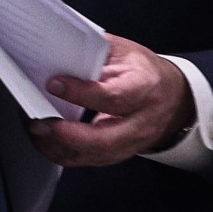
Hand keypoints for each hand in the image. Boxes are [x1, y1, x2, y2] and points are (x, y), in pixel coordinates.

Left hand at [31, 34, 190, 165]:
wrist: (174, 98)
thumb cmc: (144, 71)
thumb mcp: (124, 52)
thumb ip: (94, 53)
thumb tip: (58, 51)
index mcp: (144, 88)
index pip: (113, 97)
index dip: (81, 93)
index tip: (54, 84)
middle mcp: (141, 121)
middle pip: (104, 139)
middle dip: (67, 135)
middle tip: (40, 123)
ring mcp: (133, 143)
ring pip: (96, 155)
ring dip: (62, 148)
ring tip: (38, 133)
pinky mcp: (121, 153)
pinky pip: (91, 160)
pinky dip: (66, 154)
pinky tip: (48, 142)